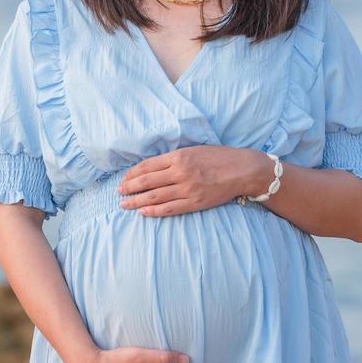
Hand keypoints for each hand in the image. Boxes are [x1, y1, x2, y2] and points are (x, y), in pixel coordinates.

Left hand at [116, 145, 268, 217]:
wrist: (242, 170)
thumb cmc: (219, 157)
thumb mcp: (194, 150)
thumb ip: (174, 158)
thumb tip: (153, 166)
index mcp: (179, 157)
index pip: (147, 166)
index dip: (132, 174)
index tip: (124, 179)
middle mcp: (180, 173)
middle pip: (147, 182)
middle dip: (129, 188)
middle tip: (118, 192)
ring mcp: (187, 189)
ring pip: (154, 197)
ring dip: (136, 202)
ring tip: (124, 205)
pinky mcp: (194, 203)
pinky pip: (169, 209)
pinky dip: (154, 211)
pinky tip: (143, 212)